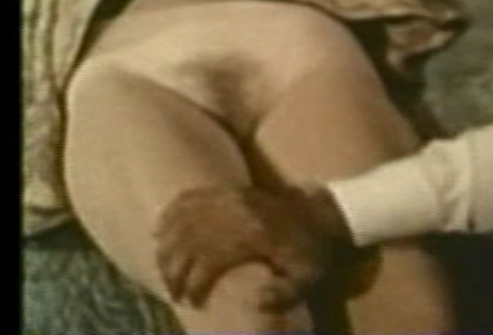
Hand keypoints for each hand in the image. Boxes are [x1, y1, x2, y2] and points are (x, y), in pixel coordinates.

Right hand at [154, 185, 346, 310]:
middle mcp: (239, 213)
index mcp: (255, 236)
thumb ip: (284, 294)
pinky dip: (172, 212)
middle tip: (173, 291)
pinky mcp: (235, 189)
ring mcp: (235, 197)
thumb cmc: (317, 252)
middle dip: (173, 270)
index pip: (208, 262)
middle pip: (188, 241)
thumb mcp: (310, 278)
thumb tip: (254, 301)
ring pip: (184, 219)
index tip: (192, 302)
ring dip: (167, 245)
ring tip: (165, 268)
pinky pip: (193, 195)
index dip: (194, 286)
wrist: (332, 215)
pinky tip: (161, 229)